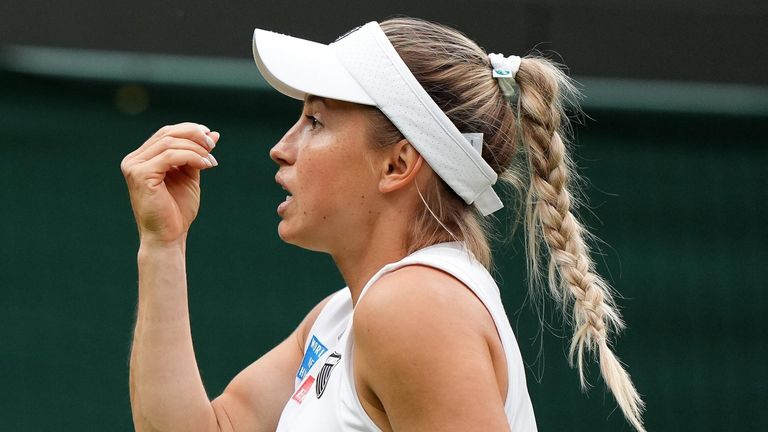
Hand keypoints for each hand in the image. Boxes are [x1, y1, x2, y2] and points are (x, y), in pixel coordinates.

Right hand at [121, 123, 219, 244]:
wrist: (169, 236)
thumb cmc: (177, 210)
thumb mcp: (190, 176)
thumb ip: (197, 155)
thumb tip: (214, 134)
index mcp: (142, 158)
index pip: (166, 133)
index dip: (189, 129)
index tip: (211, 136)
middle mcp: (134, 160)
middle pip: (167, 134)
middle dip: (194, 136)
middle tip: (213, 145)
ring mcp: (134, 166)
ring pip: (170, 143)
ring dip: (196, 148)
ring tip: (211, 161)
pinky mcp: (141, 175)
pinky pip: (170, 156)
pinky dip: (191, 157)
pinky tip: (205, 164)